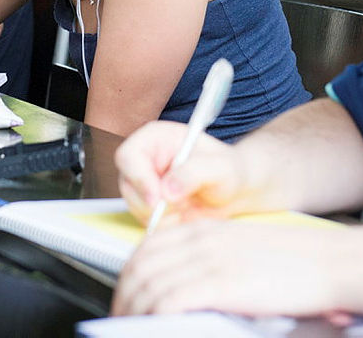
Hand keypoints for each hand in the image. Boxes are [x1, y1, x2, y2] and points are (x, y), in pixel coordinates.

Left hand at [113, 219, 347, 317]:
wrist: (332, 262)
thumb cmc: (298, 262)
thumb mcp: (245, 250)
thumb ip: (214, 260)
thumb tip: (187, 286)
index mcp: (207, 230)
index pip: (149, 247)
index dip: (130, 274)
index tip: (128, 296)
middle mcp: (202, 241)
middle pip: (142, 266)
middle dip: (125, 296)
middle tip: (122, 318)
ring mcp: (210, 261)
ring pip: (150, 286)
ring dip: (134, 311)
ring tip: (132, 328)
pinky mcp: (221, 283)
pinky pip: (171, 300)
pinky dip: (156, 316)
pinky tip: (156, 327)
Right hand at [115, 121, 248, 226]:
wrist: (235, 192)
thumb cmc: (229, 170)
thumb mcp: (220, 167)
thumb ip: (195, 172)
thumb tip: (167, 190)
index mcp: (156, 138)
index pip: (129, 155)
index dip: (138, 178)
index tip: (157, 199)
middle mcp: (145, 159)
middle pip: (127, 184)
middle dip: (150, 203)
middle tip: (177, 209)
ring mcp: (144, 184)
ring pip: (134, 205)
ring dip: (159, 215)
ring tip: (186, 207)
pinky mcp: (148, 205)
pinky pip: (143, 220)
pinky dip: (162, 224)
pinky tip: (183, 216)